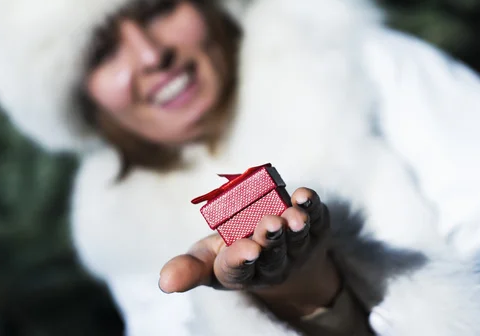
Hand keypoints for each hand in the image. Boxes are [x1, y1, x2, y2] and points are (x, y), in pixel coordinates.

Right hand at [159, 188, 340, 318]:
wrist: (279, 252)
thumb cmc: (233, 250)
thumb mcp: (208, 259)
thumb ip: (188, 268)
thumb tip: (164, 282)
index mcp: (241, 273)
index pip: (239, 271)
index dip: (242, 260)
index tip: (247, 251)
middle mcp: (272, 265)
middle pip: (273, 255)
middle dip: (271, 239)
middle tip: (271, 225)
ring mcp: (297, 248)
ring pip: (297, 239)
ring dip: (295, 226)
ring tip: (292, 216)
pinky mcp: (315, 229)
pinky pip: (316, 218)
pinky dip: (312, 206)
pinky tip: (304, 196)